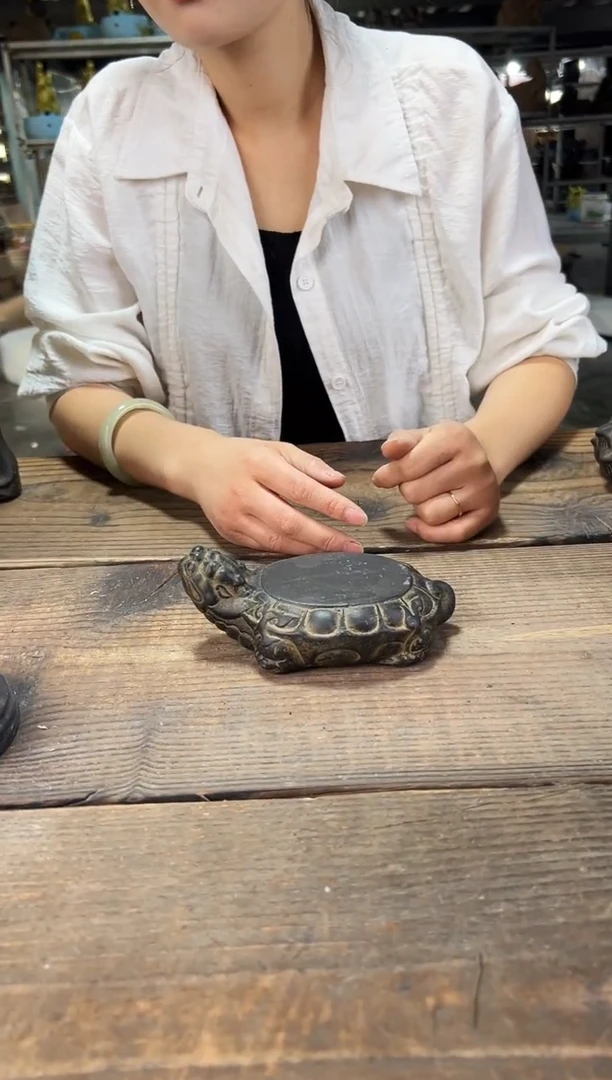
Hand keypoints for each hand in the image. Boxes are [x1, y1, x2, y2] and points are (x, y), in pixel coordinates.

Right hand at [174, 430, 366, 554]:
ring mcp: (234, 517)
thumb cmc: (245, 456)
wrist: (199, 466)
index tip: (358, 518)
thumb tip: (339, 483)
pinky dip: (290, 552)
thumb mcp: (277, 449)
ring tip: (337, 553)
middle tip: (353, 547)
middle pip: (289, 522)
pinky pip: (265, 548)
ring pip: (277, 541)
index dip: (332, 506)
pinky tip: (310, 553)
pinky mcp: (229, 534)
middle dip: (325, 537)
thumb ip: (309, 465)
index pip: (302, 489)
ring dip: (310, 550)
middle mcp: (244, 492)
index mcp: (259, 465)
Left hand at [372, 421, 499, 542]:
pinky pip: (452, 535)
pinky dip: (430, 532)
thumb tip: (388, 450)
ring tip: (428, 496)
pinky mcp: (488, 513)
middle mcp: (473, 464)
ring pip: (429, 515)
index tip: (382, 478)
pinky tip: (420, 522)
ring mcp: (483, 491)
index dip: (389, 475)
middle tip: (417, 482)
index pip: (409, 466)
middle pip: (414, 493)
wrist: (482, 456)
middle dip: (407, 489)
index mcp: (455, 439)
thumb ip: (401, 442)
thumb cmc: (444, 448)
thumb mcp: (422, 436)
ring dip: (420, 509)